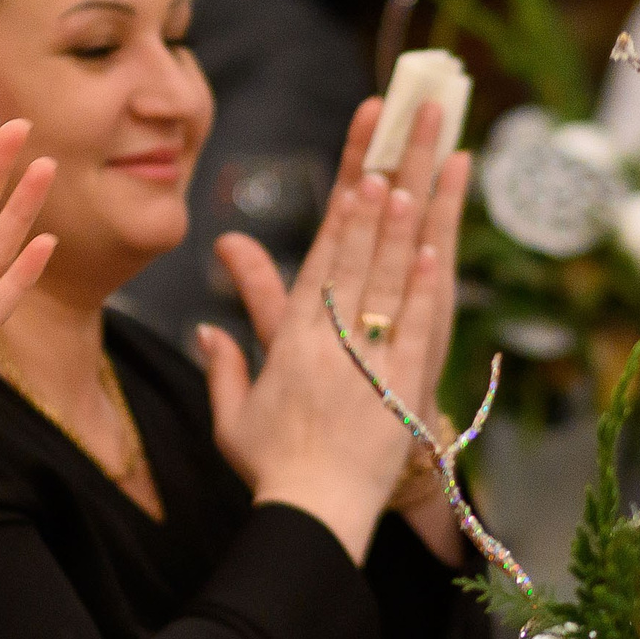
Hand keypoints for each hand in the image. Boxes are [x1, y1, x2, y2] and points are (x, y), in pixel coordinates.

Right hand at [196, 97, 469, 563]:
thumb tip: (204, 327)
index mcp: (293, 337)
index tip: (362, 152)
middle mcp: (332, 336)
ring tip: (428, 158)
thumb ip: (224, 364)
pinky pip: (418, 326)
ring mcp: (370, 358)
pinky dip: (427, 284)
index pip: (322, 250)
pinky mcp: (405, 386)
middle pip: (364, 242)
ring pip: (392, 273)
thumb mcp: (233, 415)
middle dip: (387, 174)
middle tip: (407, 121)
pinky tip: (435, 244)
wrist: (311, 517)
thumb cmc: (273, 470)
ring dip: (411, 213)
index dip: (344, 197)